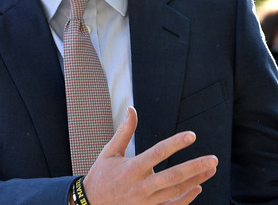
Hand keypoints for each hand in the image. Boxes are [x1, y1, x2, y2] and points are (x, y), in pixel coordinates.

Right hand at [83, 106, 217, 204]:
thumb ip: (124, 131)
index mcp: (131, 168)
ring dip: (196, 180)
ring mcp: (146, 201)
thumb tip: (131, 109)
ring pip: (177, 191)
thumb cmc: (101, 175)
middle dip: (195, 168)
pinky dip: (188, 198)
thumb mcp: (109, 151)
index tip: (192, 136)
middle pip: (173, 176)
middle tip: (213, 160)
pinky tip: (198, 187)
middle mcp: (141, 186)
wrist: (92, 204)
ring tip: (210, 170)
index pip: (158, 153)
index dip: (176, 144)